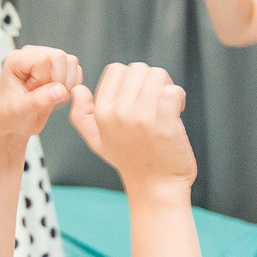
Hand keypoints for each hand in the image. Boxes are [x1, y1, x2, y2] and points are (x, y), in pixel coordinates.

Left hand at [0, 46, 81, 143]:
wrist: (13, 124)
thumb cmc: (8, 115)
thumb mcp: (19, 110)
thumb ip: (38, 100)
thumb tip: (60, 90)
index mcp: (17, 60)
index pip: (43, 59)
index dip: (44, 80)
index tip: (32, 93)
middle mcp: (31, 55)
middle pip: (60, 57)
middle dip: (57, 82)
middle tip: (43, 96)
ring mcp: (46, 60)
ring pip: (71, 62)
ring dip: (66, 84)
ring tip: (50, 97)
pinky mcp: (57, 68)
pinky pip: (76, 70)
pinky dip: (72, 86)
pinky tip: (57, 96)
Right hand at [69, 62, 194, 192]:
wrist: (155, 187)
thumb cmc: (130, 161)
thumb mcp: (97, 140)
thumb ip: (82, 115)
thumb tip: (78, 90)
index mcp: (102, 113)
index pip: (116, 69)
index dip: (131, 79)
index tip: (139, 96)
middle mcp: (119, 113)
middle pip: (139, 69)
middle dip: (152, 80)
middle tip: (156, 101)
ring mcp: (142, 119)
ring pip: (158, 75)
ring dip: (167, 87)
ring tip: (167, 106)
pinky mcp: (165, 125)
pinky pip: (172, 92)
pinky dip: (179, 98)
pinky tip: (177, 111)